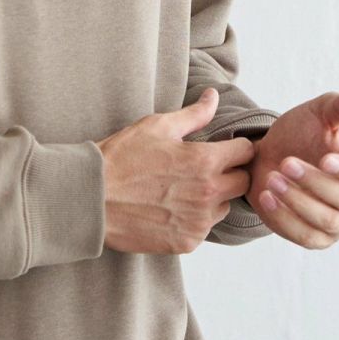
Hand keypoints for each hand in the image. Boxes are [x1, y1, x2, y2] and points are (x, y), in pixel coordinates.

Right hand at [97, 88, 257, 254]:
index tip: (223, 148)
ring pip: (225, 206)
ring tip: (184, 189)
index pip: (246, 152)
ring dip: (214, 198)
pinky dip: (195, 219)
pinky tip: (171, 208)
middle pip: (243, 182)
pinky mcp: (187, 242)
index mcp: (205, 161)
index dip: (235, 146)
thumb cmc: (122, 157)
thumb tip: (214, 97)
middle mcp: (209, 194)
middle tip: (204, 169)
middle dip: (230, 172)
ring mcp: (199, 221)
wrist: (92, 198)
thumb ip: (194, 114)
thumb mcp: (157, 126)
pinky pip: (204, 228)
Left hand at [246, 90, 338, 248]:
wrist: (270, 155)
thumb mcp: (319, 113)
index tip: (325, 158)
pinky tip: (266, 197)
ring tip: (272, 179)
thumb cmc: (301, 133)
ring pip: (328, 222)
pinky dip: (285, 219)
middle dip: (316, 183)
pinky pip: (305, 237)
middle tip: (286, 164)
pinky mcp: (317, 238)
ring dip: (298, 202)